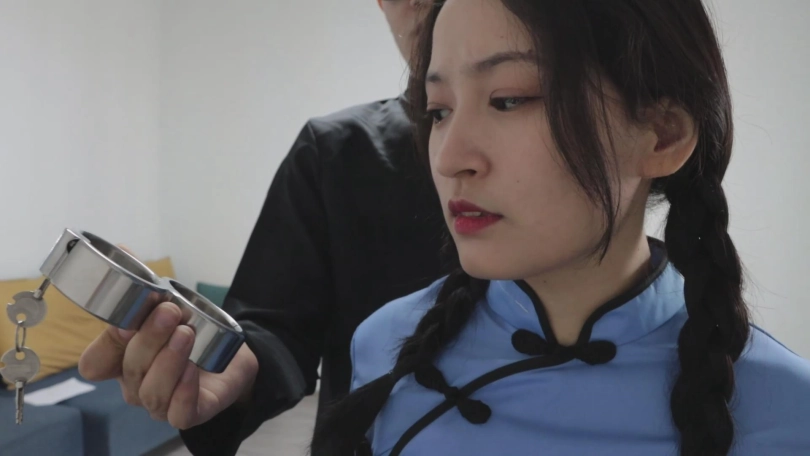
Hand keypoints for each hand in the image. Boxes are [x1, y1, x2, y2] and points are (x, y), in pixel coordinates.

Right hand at [78, 245, 258, 428]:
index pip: (94, 364)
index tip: (125, 321)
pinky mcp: (189, 413)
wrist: (231, 356)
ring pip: (152, 392)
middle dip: (149, 338)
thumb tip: (124, 247)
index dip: (106, 345)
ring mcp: (160, 402)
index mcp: (122, 360)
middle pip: (130, 369)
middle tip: (170, 311)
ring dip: (168, 360)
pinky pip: (179, 413)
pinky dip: (183, 391)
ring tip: (186, 333)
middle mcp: (136, 384)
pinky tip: (192, 369)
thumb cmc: (189, 331)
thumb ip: (144, 281)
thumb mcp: (169, 304)